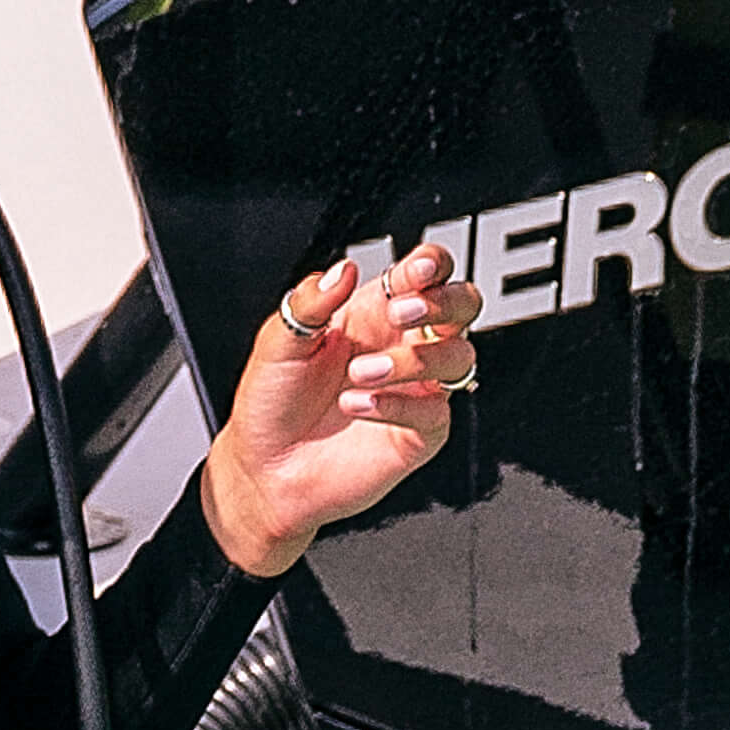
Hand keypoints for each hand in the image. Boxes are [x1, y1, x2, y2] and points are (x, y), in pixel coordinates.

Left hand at [198, 244, 477, 576]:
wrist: (265, 466)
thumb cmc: (274, 401)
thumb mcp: (279, 341)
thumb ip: (311, 302)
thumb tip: (342, 270)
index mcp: (373, 312)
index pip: (425, 273)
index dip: (432, 263)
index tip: (418, 270)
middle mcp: (402, 345)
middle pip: (463, 305)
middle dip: (444, 303)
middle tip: (401, 314)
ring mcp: (416, 387)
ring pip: (458, 356)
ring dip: (413, 360)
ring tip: (358, 375)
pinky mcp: (419, 432)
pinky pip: (434, 410)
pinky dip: (398, 404)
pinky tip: (358, 404)